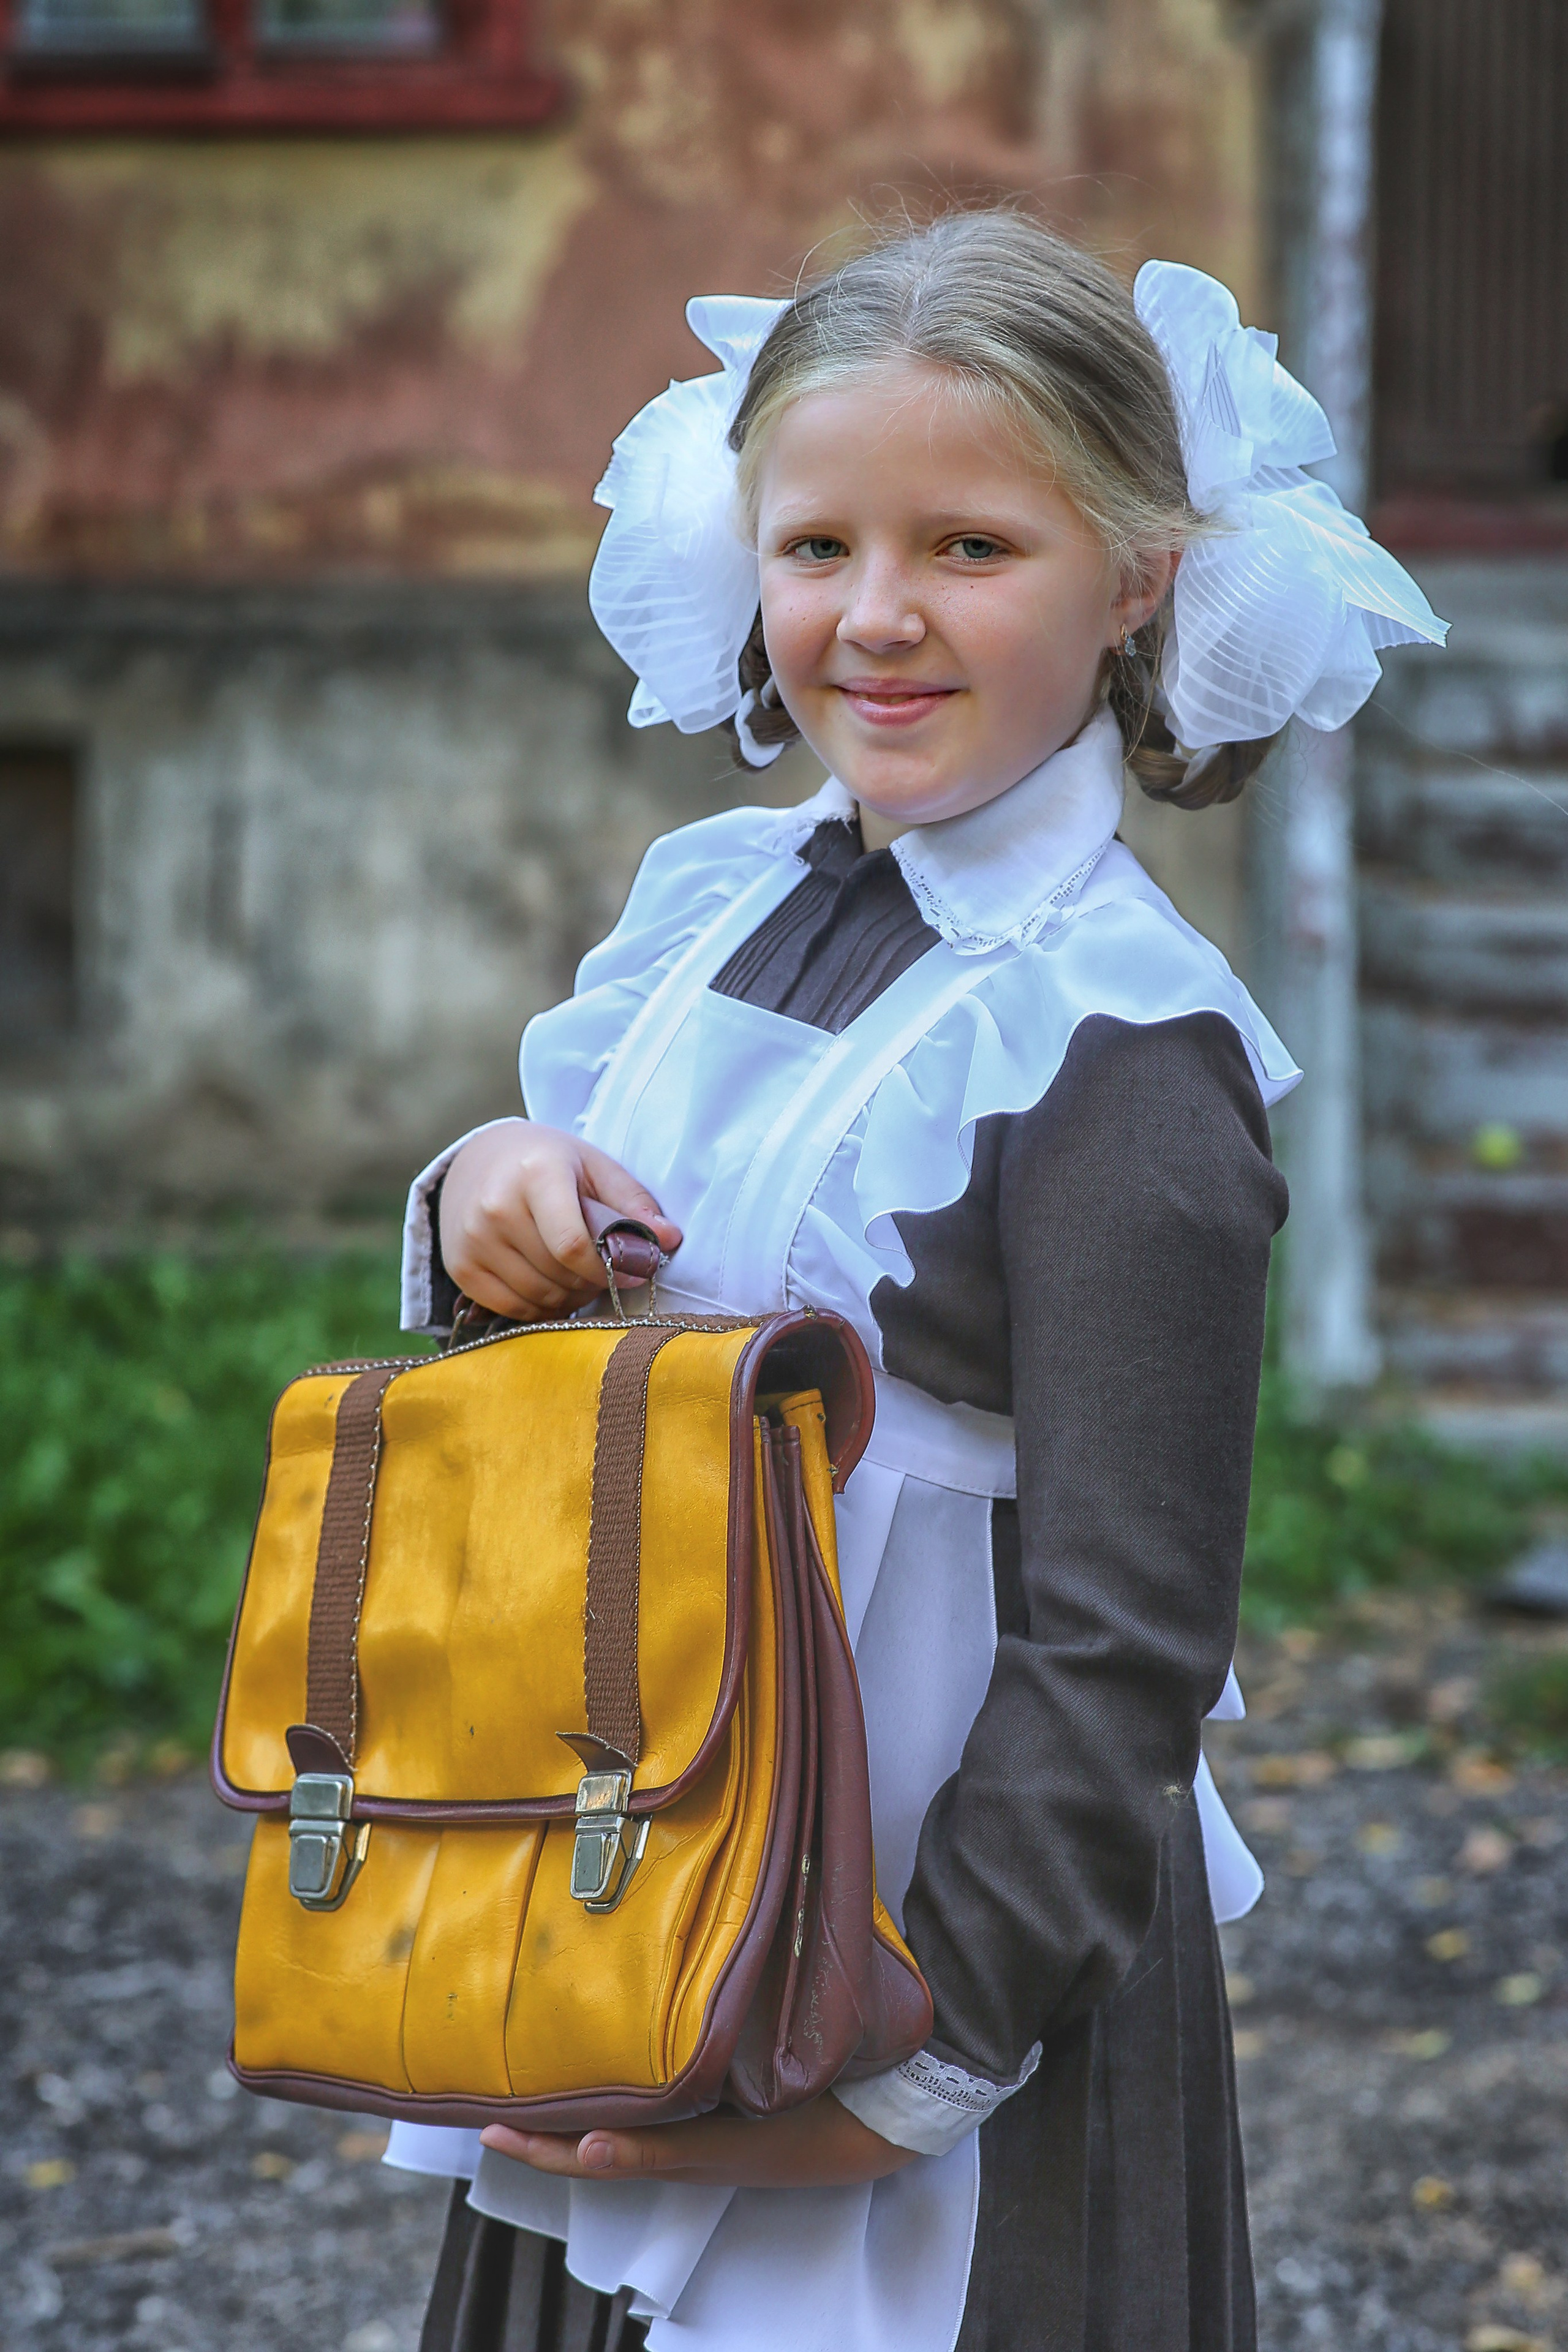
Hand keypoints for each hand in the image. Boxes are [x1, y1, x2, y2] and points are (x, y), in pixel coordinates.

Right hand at [438, 1119, 681, 1322]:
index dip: (609, 1269)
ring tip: (577, 1274)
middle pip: (559, 1275)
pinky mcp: (460, 1267)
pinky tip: (550, 1284)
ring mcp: (472, 1240)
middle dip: (593, 1281)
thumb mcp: (593, 1167)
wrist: (479, 1159)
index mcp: (535, 1173)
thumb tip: (670, 1239)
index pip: (573, 1246)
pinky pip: (512, 1309)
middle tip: (603, 1269)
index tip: (633, 1272)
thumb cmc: (548, 1162)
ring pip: (539, 1298)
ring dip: (569, 1297)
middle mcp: (495, 1207)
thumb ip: (631, 1202)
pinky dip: (540, 1307)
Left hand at [478, 2094, 915, 2188]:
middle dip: (543, 2119)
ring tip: (540, 2063)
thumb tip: (583, 2147)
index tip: (482, 2125)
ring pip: (625, 2113)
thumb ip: (659, 2149)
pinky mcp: (728, 2096)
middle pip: (594, 2135)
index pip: (584, 2154)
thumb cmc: (800, 2135)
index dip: (535, 2145)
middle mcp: (680, 2137)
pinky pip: (663, 2093)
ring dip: (580, 2098)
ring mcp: (704, 2119)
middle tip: (488, 2089)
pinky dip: (629, 2081)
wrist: (874, 2119)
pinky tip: (621, 2048)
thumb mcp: (725, 2147)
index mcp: (671, 2152)